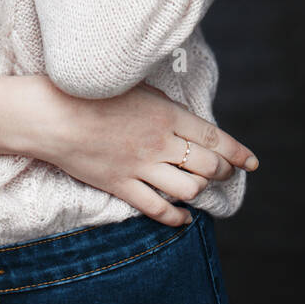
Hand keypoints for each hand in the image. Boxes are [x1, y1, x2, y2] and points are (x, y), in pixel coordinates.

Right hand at [26, 76, 257, 227]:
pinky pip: (158, 209)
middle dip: (221, 171)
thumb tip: (183, 118)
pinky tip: (183, 218)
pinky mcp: (122, 185)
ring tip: (200, 187)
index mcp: (167, 114)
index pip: (215, 138)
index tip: (251, 162)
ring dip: (200, 191)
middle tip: (224, 172)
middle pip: (207, 166)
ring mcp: (141, 166)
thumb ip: (163, 103)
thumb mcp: (135, 85)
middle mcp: (160, 142)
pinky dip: (176, 217)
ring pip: (188, 189)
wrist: (53, 114)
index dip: (237, 153)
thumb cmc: (90, 91)